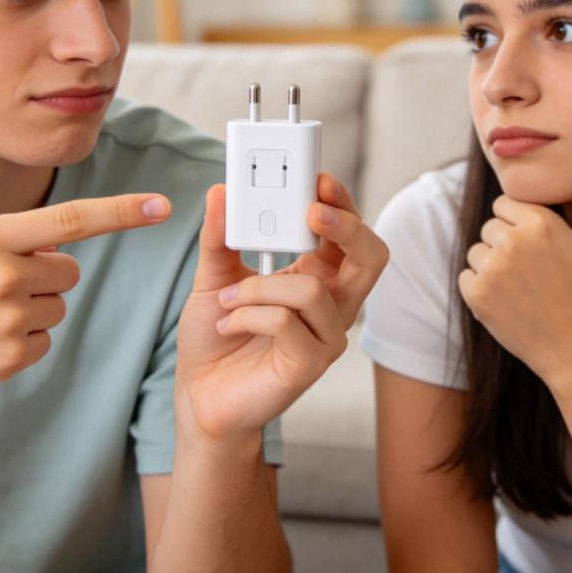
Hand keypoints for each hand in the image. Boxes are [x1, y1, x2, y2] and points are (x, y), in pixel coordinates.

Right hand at [0, 194, 171, 405]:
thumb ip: (9, 234)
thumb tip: (62, 241)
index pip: (71, 220)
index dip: (121, 212)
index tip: (162, 206)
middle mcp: (3, 274)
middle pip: (68, 271)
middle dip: (45, 276)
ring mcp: (8, 318)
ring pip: (58, 306)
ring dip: (33, 309)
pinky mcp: (11, 356)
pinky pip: (46, 340)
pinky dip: (24, 341)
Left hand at [176, 174, 388, 442]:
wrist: (200, 393)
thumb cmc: (216, 335)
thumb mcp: (213, 276)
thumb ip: (218, 236)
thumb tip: (220, 192)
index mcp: (317, 275)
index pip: (347, 233)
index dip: (341, 203)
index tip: (318, 179)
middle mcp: (331, 304)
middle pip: (371, 257)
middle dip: (347, 227)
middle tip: (311, 211)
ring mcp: (327, 336)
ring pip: (313, 291)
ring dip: (260, 287)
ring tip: (227, 299)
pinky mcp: (311, 364)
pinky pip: (286, 323)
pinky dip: (248, 315)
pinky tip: (228, 323)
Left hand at [458, 166, 571, 388]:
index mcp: (540, 222)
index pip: (505, 203)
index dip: (519, 224)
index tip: (536, 248)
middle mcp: (512, 241)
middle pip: (489, 227)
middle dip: (504, 244)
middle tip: (532, 272)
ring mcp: (492, 268)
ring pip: (476, 251)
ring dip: (491, 266)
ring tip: (522, 288)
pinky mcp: (476, 293)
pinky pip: (466, 276)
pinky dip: (480, 288)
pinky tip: (508, 301)